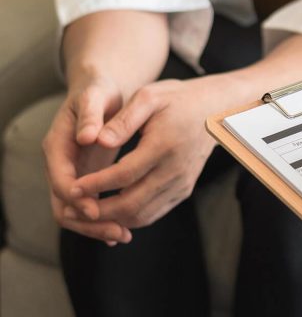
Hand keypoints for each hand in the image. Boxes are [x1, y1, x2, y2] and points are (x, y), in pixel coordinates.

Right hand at [43, 76, 131, 244]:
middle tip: (116, 233)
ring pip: (75, 211)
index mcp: (57, 146)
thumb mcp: (95, 97)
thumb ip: (90, 115)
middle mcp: (60, 164)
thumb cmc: (98, 92)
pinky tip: (124, 229)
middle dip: (87, 222)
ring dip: (96, 226)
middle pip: (63, 205)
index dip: (77, 197)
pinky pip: (89, 206)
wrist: (101, 91)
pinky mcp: (87, 179)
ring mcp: (72, 174)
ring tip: (123, 235)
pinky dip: (103, 219)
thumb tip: (87, 137)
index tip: (96, 209)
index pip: (60, 180)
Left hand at [67, 76, 221, 228]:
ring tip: (87, 212)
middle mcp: (176, 170)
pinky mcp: (184, 190)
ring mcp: (182, 184)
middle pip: (132, 204)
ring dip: (112, 219)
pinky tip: (110, 209)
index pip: (124, 175)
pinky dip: (129, 217)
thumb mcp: (149, 97)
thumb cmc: (178, 99)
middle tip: (73, 208)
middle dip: (98, 211)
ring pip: (142, 215)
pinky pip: (153, 213)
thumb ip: (122, 120)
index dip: (96, 185)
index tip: (72, 187)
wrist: (215, 111)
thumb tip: (96, 140)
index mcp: (165, 145)